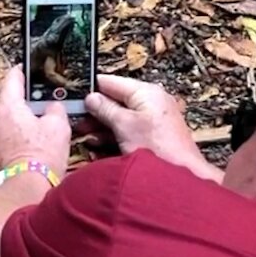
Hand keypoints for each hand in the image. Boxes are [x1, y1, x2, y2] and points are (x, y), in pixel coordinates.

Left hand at [0, 66, 70, 177]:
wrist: (23, 188)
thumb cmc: (41, 158)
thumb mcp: (58, 127)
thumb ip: (54, 108)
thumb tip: (52, 106)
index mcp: (7, 106)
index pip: (12, 79)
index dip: (21, 71)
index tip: (26, 68)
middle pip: (7, 102)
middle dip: (23, 105)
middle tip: (41, 111)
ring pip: (3, 121)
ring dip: (16, 123)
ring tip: (35, 134)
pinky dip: (10, 138)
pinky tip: (25, 147)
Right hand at [84, 75, 219, 179]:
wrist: (182, 175)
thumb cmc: (157, 148)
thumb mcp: (124, 124)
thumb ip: (105, 108)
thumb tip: (90, 97)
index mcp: (146, 92)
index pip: (111, 82)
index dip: (91, 89)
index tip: (73, 97)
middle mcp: (151, 102)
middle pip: (115, 100)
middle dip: (95, 111)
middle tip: (77, 120)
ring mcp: (152, 119)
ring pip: (120, 116)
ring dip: (101, 125)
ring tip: (85, 134)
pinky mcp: (152, 135)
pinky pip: (128, 129)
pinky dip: (113, 134)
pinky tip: (99, 144)